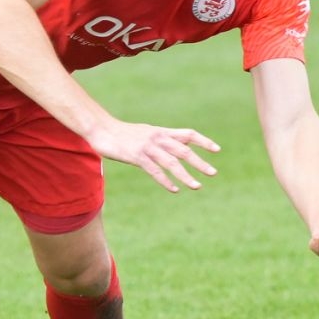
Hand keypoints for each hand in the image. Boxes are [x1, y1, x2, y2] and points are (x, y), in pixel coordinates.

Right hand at [84, 120, 220, 193]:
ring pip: (172, 163)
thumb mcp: (146, 132)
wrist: (101, 129)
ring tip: (197, 186)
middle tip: (213, 173)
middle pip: (184, 151)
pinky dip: (166, 181)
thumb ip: (161, 138)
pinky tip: (175, 189)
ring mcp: (147, 148)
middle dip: (199, 162)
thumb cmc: (123, 133)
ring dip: (186, 175)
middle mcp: (158, 138)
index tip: (217, 150)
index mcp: (161, 132)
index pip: (188, 134)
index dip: (203, 142)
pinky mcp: (136, 157)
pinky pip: (155, 171)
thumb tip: (175, 143)